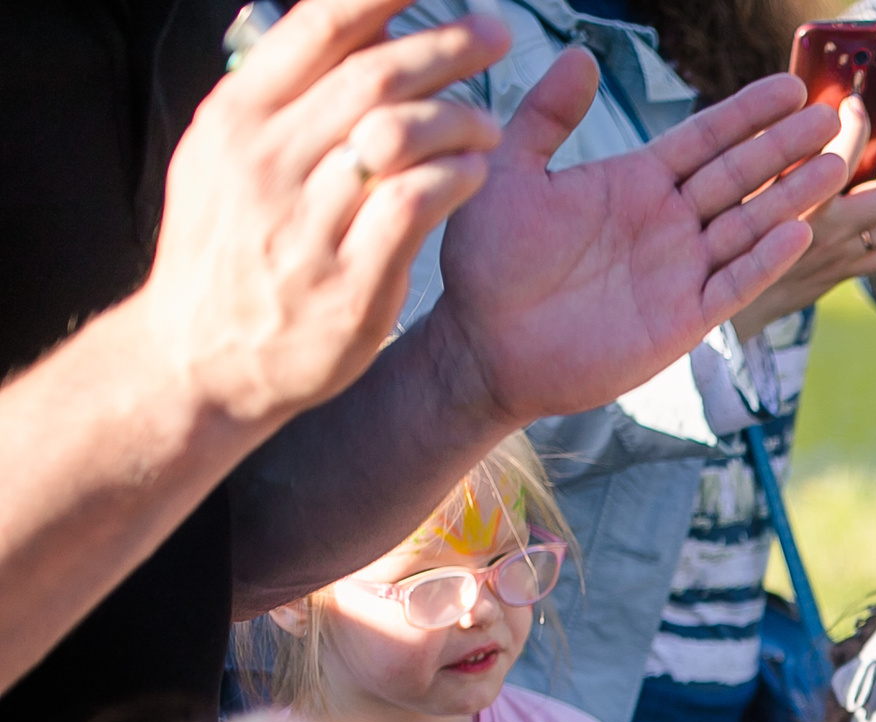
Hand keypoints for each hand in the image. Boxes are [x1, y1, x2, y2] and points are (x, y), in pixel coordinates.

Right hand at [137, 0, 505, 430]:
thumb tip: (350, 26)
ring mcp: (307, 224)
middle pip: (373, 78)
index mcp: (238, 119)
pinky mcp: (348, 283)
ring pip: (399, 137)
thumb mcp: (226, 157)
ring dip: (461, 117)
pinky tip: (477, 173)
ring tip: (492, 121)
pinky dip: (456, 179)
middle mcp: (267, 162)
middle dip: (446, 46)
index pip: (316, 30)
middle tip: (495, 35)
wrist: (201, 356)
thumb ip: (281, 95)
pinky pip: (414, 207)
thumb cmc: (231, 247)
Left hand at [428, 59, 846, 430]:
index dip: (748, 113)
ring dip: (792, 197)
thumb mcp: (510, 173)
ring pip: (749, 225)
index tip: (790, 87)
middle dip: (786, 147)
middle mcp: (668, 222)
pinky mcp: (682, 320)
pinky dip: (765, 261)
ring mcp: (681, 271)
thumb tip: (580, 55)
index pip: (706, 139)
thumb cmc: (488, 262)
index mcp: (636, 182)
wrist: (484, 344)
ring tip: (835, 166)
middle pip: (741, 176)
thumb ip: (546, 116)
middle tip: (833, 117)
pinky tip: (798, 233)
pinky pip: (733, 285)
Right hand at [731, 111, 875, 339]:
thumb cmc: (724, 237)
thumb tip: (796, 107)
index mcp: (802, 206)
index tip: (854, 103)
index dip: (857, 123)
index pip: (844, 153)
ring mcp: (842, 257)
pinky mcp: (845, 274)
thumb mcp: (738, 187)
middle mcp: (830, 234)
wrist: (730, 304)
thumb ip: (766, 149)